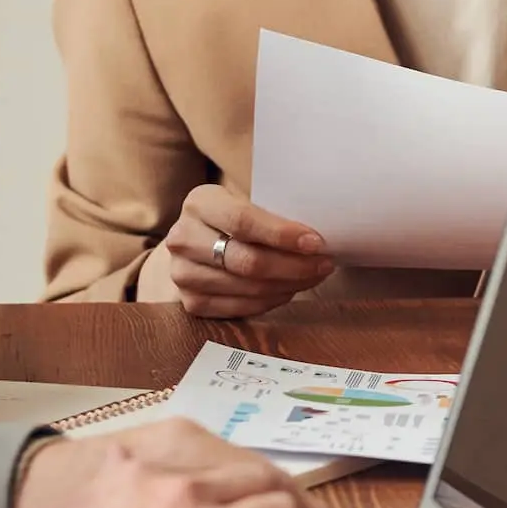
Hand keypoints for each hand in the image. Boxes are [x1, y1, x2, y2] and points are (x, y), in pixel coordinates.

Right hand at [162, 185, 332, 318]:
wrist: (200, 239)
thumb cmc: (236, 216)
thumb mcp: (248, 199)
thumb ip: (274, 211)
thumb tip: (319, 236)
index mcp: (199, 202)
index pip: (243, 221)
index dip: (282, 235)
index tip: (316, 242)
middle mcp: (182, 238)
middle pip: (247, 261)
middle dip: (294, 266)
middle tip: (324, 264)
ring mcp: (182, 273)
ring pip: (247, 288)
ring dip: (289, 285)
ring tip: (314, 276)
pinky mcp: (191, 302)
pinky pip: (240, 308)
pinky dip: (272, 300)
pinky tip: (290, 289)